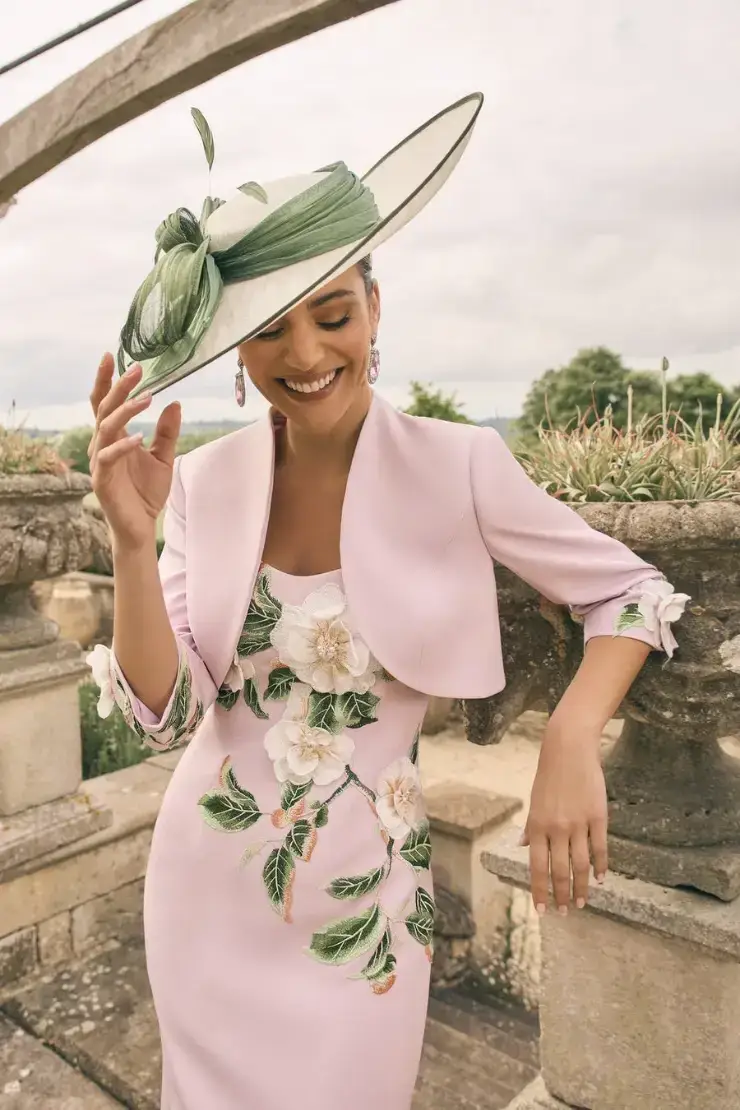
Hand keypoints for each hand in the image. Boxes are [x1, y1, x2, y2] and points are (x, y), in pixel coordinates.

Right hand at [89, 354, 180, 550]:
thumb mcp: (164, 458)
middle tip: (137, 369)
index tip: (111, 355)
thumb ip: (167, 432)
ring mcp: (99, 462)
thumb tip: (175, 403)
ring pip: (105, 428)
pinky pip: (109, 457)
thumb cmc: (146, 493)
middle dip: (118, 387)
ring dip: (125, 412)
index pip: (104, 402)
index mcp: (113, 437)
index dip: (105, 380)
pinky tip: (138, 437)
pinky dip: (123, 445)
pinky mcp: (103, 480)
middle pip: (104, 408)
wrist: (141, 528)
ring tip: (146, 398)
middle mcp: (102, 444)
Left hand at [520, 728, 607, 914]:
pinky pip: (599, 848)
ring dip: (581, 887)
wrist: (568, 750)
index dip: (540, 891)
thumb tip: (523, 846)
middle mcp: (556, 828)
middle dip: (562, 895)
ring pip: (580, 864)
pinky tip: (600, 879)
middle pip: (559, 871)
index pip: (537, 867)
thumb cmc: (549, 775)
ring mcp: (578, 823)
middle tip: (566, 912)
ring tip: (583, 902)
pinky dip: (600, 866)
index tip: (542, 910)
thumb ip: (531, 827)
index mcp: (537, 826)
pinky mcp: (598, 817)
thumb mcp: (535, 801)